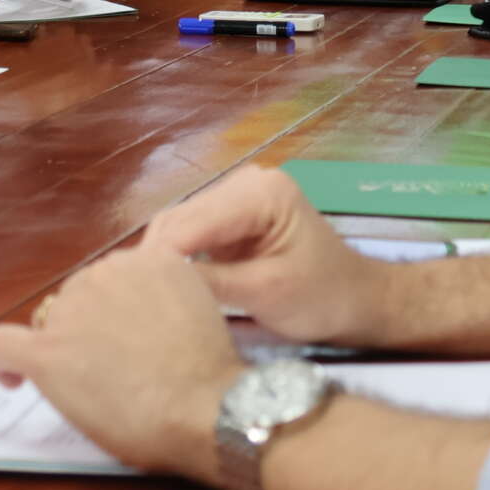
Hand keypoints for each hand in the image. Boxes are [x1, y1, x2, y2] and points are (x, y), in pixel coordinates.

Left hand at [0, 243, 244, 485]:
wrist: (205, 407)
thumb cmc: (210, 374)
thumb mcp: (199, 307)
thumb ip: (165, 297)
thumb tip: (139, 317)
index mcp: (149, 258)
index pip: (113, 279)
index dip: (113, 310)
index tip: (123, 337)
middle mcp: (107, 271)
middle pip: (78, 298)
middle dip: (88, 330)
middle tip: (113, 370)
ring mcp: (74, 309)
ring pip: (48, 322)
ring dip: (62, 348)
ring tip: (90, 388)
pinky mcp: (49, 351)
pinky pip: (2, 345)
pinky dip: (1, 363)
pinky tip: (12, 380)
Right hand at [141, 165, 394, 345]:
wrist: (357, 300)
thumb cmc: (322, 298)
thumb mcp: (264, 294)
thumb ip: (208, 283)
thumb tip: (151, 282)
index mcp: (260, 192)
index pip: (189, 224)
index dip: (159, 262)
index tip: (135, 301)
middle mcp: (244, 182)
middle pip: (178, 221)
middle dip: (156, 262)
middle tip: (133, 307)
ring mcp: (236, 197)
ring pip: (177, 228)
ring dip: (162, 262)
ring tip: (144, 302)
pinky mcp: (230, 217)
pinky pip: (189, 236)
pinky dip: (176, 262)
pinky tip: (165, 290)